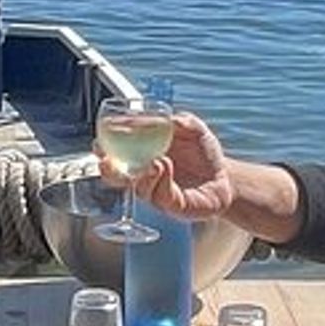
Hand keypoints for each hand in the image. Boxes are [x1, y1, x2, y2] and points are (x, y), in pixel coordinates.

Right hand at [98, 112, 234, 221]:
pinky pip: (160, 196)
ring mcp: (157, 192)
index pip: (116, 155)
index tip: (98, 143)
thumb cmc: (204, 153)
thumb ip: (179, 121)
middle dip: (108, 169)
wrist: (226, 177)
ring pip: (138, 188)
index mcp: (143, 155)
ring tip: (155, 161)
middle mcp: (145, 176)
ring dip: (141, 173)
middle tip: (106, 159)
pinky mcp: (173, 206)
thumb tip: (167, 119)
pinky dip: (160, 180)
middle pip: (117, 178)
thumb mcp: (193, 129)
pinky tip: (166, 166)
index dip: (104, 150)